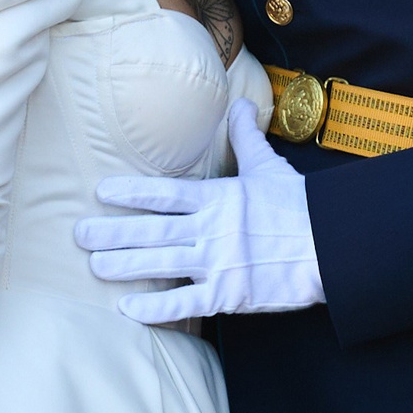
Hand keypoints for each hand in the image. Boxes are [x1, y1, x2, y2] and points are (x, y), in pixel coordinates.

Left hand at [74, 101, 322, 323]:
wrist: (334, 247)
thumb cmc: (299, 206)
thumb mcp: (269, 167)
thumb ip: (245, 138)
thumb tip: (241, 103)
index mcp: (219, 198)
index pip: (164, 194)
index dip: (130, 193)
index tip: (100, 193)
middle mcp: (212, 230)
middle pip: (152, 231)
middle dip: (112, 233)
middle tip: (78, 235)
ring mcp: (219, 264)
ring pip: (161, 265)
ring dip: (123, 266)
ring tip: (93, 266)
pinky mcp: (230, 295)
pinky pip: (185, 304)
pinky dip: (156, 309)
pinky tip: (128, 309)